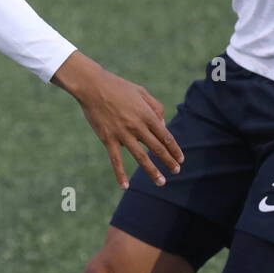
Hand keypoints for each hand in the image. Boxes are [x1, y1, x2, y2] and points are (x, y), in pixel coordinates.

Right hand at [51, 51, 183, 188]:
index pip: (165, 136)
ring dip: (152, 171)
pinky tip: (125, 186)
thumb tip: (163, 125)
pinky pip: (116, 160)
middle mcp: (137, 126)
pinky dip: (120, 174)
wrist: (92, 86)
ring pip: (141, 157)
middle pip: (157, 148)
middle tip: (177, 171)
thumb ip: (155, 107)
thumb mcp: (141, 91)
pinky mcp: (108, 139)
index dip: (174, 149)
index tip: (181, 159)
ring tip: (162, 182)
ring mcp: (122, 134)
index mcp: (146, 114)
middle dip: (169, 161)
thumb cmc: (117, 87)